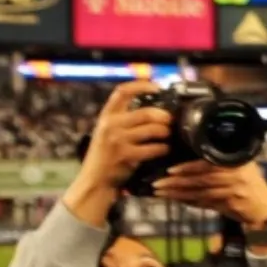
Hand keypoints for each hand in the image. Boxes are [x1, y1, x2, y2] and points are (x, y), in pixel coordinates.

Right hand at [64, 81, 171, 224]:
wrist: (94, 181)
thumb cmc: (106, 157)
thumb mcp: (108, 133)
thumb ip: (124, 120)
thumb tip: (154, 111)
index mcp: (106, 115)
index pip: (122, 91)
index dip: (141, 85)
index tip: (157, 87)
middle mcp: (110, 125)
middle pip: (145, 112)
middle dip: (163, 116)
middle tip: (171, 121)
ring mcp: (117, 140)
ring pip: (152, 129)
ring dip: (165, 132)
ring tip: (168, 136)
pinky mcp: (125, 156)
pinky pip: (153, 148)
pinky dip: (163, 148)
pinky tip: (165, 150)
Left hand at [151, 160, 266, 236]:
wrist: (265, 210)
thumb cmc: (251, 186)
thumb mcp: (240, 167)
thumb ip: (220, 164)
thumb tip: (190, 161)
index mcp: (236, 161)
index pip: (207, 163)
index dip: (188, 167)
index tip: (170, 169)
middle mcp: (236, 175)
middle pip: (201, 179)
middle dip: (177, 181)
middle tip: (158, 183)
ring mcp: (234, 191)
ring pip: (201, 192)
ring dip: (179, 193)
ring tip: (161, 192)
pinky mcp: (231, 205)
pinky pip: (206, 203)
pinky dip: (191, 202)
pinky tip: (177, 200)